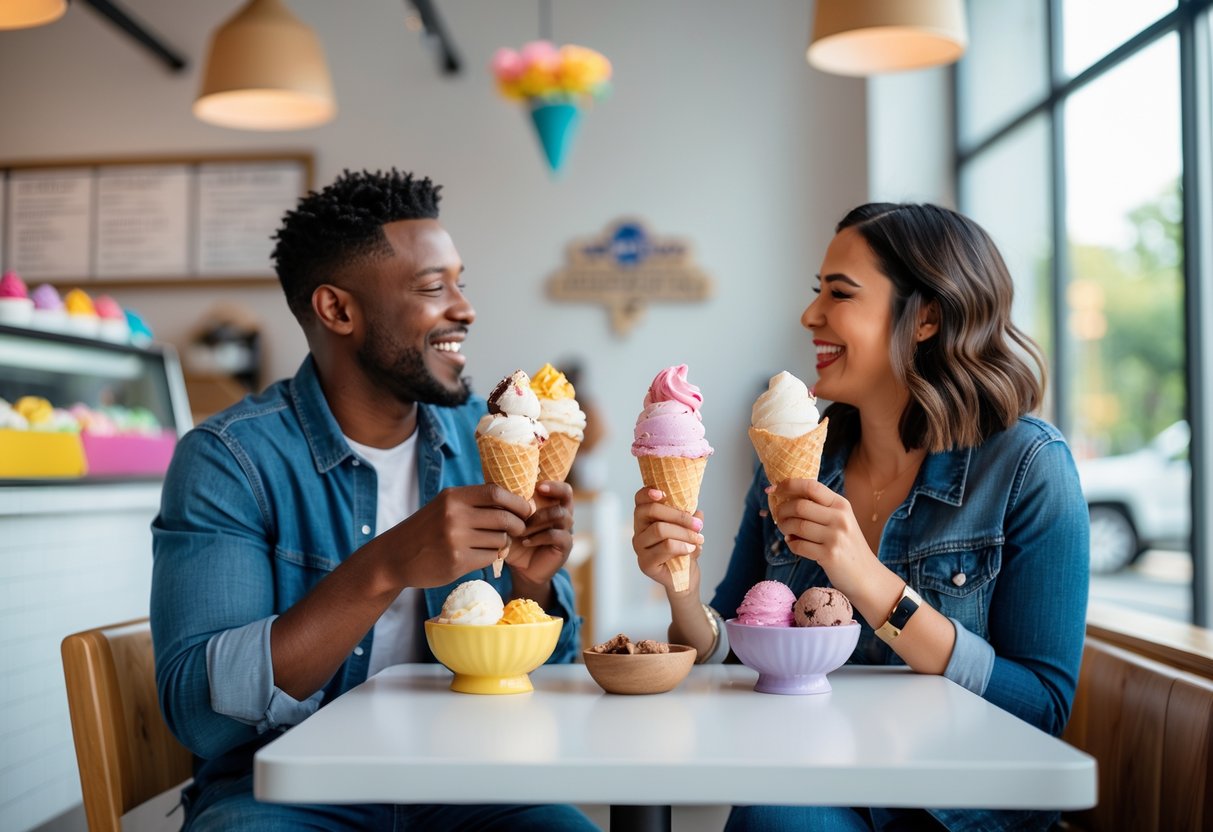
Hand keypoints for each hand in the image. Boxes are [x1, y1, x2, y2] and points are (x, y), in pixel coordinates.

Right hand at [380, 484, 531, 588]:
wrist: (395, 557)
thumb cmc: (426, 530)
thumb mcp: (446, 506)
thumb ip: (474, 503)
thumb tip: (516, 502)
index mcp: (453, 497)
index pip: (496, 493)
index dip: (517, 502)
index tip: (527, 510)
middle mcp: (454, 515)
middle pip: (504, 518)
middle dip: (518, 525)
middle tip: (519, 530)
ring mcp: (455, 539)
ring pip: (499, 540)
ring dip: (502, 543)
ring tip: (490, 543)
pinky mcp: (457, 561)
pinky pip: (489, 557)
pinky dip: (491, 557)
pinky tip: (479, 555)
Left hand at [506, 480, 575, 592]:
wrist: (521, 570)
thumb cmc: (515, 541)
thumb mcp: (510, 521)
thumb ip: (509, 506)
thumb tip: (494, 485)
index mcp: (551, 505)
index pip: (560, 487)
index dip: (552, 483)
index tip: (537, 484)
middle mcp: (562, 514)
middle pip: (567, 495)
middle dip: (553, 491)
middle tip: (538, 491)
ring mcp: (566, 530)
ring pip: (559, 515)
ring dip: (538, 519)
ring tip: (522, 529)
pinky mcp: (565, 546)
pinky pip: (556, 535)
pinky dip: (539, 537)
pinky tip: (526, 542)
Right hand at [631, 487, 705, 594]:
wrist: (685, 578)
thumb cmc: (684, 550)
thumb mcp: (689, 530)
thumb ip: (691, 518)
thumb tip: (697, 513)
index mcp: (646, 519)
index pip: (639, 500)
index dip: (647, 493)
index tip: (663, 493)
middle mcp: (638, 531)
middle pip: (650, 511)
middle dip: (678, 515)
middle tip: (698, 524)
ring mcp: (639, 547)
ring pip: (660, 529)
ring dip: (684, 533)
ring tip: (698, 539)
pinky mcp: (645, 563)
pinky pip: (665, 547)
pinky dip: (682, 546)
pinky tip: (692, 549)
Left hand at [769, 478, 873, 594]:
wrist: (865, 575)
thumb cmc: (847, 545)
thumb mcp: (840, 520)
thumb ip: (819, 507)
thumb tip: (785, 496)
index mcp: (842, 504)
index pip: (811, 486)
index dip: (788, 485)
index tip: (774, 489)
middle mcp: (840, 518)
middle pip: (799, 505)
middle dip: (782, 510)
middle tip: (778, 517)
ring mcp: (835, 537)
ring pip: (797, 525)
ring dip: (784, 527)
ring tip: (785, 530)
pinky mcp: (829, 555)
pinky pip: (798, 545)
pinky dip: (791, 544)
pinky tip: (793, 543)